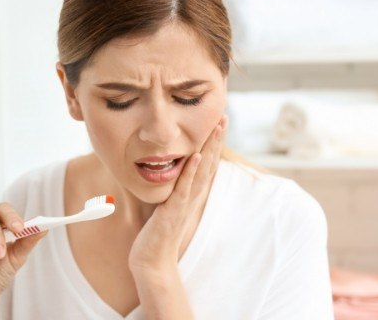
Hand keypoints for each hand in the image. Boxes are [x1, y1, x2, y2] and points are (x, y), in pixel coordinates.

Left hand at [128, 116, 226, 275]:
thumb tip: (174, 173)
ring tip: (217, 127)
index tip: (218, 122)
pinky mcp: (174, 210)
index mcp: (191, 193)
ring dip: (209, 148)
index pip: (206, 163)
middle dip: (216, 139)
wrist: (152, 260)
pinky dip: (191, 171)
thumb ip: (175, 188)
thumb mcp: (169, 204)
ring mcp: (185, 202)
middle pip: (209, 162)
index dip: (213, 142)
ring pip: (201, 171)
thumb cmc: (158, 232)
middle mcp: (193, 195)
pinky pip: (184, 187)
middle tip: (224, 116)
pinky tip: (196, 154)